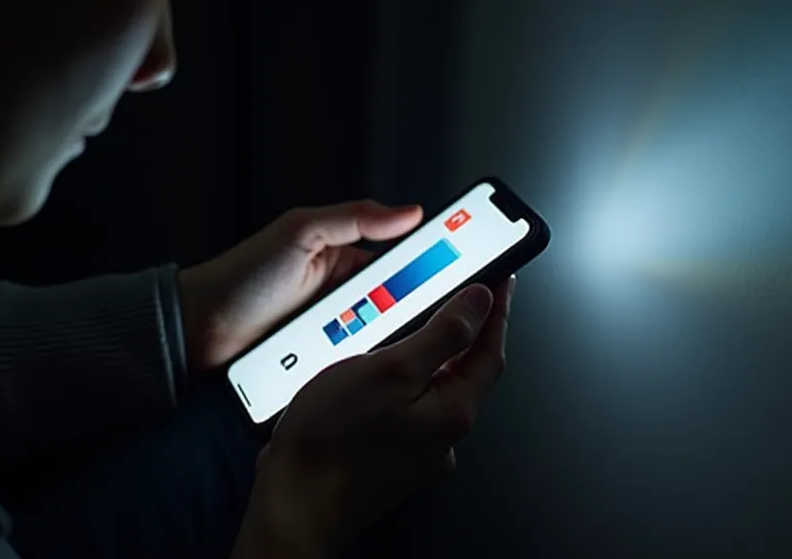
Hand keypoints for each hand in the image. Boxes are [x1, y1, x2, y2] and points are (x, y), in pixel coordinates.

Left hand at [176, 200, 423, 370]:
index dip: (432, 261)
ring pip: (381, 338)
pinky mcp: (327, 363)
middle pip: (399, 304)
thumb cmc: (242, 276)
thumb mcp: (299, 231)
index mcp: (348, 259)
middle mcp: (348, 297)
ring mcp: (338, 332)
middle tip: (391, 305)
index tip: (461, 262)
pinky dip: (360, 364)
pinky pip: (356, 365)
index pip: (404, 258)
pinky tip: (356, 362)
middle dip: (402, 308)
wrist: (199, 329)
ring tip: (351, 329)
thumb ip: (354, 218)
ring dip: (377, 337)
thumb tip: (409, 212)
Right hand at [233, 277, 515, 557]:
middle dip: (462, 333)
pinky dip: (397, 386)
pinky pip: (404, 411)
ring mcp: (416, 454)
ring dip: (424, 358)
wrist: (291, 508)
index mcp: (452, 411)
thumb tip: (480, 303)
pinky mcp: (388, 461)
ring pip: (431, 391)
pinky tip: (368, 377)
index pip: (490, 351)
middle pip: (464, 372)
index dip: (497, 311)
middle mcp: (442, 437)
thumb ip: (443, 335)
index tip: (499, 282)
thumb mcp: (391, 369)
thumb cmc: (330, 444)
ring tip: (406, 329)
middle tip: (457, 297)